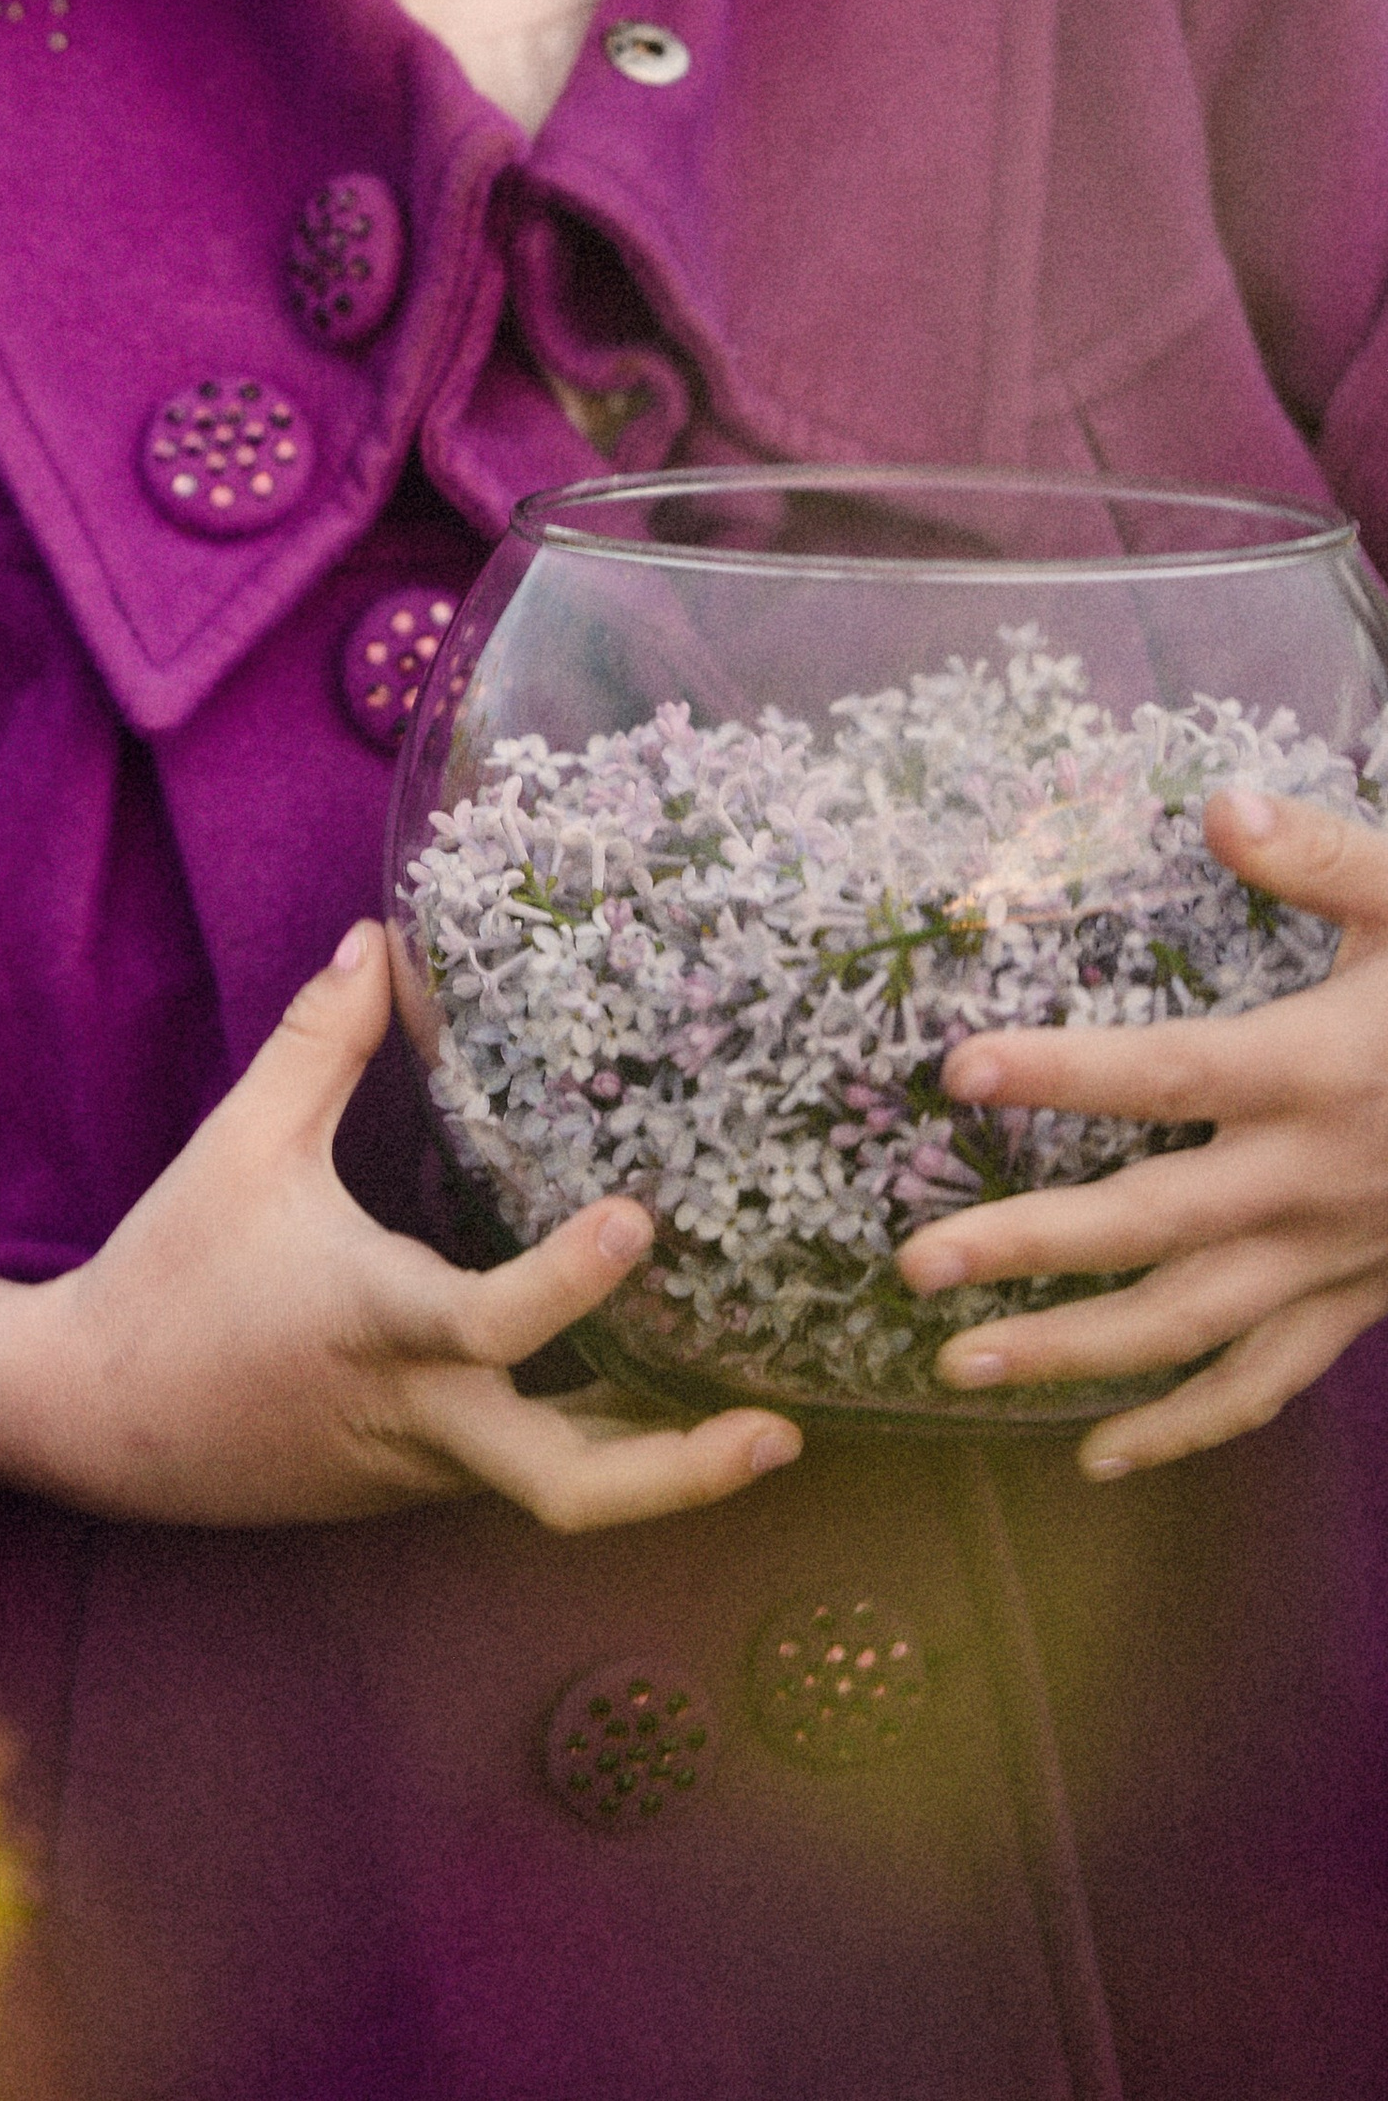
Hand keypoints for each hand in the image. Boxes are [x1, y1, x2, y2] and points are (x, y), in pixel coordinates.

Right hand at [8, 922, 798, 1531]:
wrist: (95, 1420)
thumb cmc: (170, 1274)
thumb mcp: (237, 1146)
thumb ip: (314, 1045)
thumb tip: (375, 938)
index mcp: (376, 1322)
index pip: (492, 1321)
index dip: (573, 1280)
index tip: (639, 1219)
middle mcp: (416, 1412)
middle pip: (568, 1487)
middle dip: (680, 1472)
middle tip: (780, 1427)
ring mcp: (420, 1465)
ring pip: (561, 1487)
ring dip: (662, 1460)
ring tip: (763, 1413)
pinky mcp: (412, 1484)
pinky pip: (520, 1468)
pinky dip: (594, 1439)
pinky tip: (652, 1392)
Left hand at [893, 787, 1387, 1474]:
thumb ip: (1322, 857)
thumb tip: (1220, 805)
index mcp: (1316, 1071)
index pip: (1169, 1075)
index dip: (1064, 1074)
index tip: (959, 1069)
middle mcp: (1315, 1179)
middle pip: (1152, 1225)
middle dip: (1028, 1248)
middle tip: (915, 1264)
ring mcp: (1336, 1257)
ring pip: (1192, 1325)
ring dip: (1074, 1352)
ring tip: (960, 1363)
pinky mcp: (1359, 1302)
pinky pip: (1268, 1383)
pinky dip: (1187, 1426)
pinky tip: (1100, 1454)